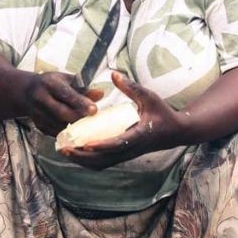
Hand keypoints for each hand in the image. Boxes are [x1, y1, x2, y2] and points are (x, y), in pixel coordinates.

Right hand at [22, 72, 102, 135]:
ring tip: (86, 124)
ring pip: (59, 125)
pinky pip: (56, 132)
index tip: (94, 109)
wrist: (26, 92)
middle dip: (79, 117)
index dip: (80, 103)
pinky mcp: (38, 125)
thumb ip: (83, 88)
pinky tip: (75, 129)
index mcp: (49, 84)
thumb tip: (100, 93)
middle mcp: (41, 98)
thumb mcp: (65, 79)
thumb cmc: (50, 83)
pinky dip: (67, 132)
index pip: (66, 94)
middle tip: (93, 119)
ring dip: (74, 127)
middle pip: (62, 113)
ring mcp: (37, 113)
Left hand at [60, 72, 187, 170]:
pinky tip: (76, 153)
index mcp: (138, 136)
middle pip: (103, 159)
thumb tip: (113, 74)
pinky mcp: (124, 156)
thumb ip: (131, 87)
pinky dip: (89, 161)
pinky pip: (104, 163)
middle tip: (64, 148)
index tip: (85, 144)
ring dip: (82, 160)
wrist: (174, 132)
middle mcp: (131, 149)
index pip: (117, 144)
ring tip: (64, 151)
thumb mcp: (149, 97)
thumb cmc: (162, 113)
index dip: (101, 146)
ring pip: (101, 164)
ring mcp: (127, 155)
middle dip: (82, 156)